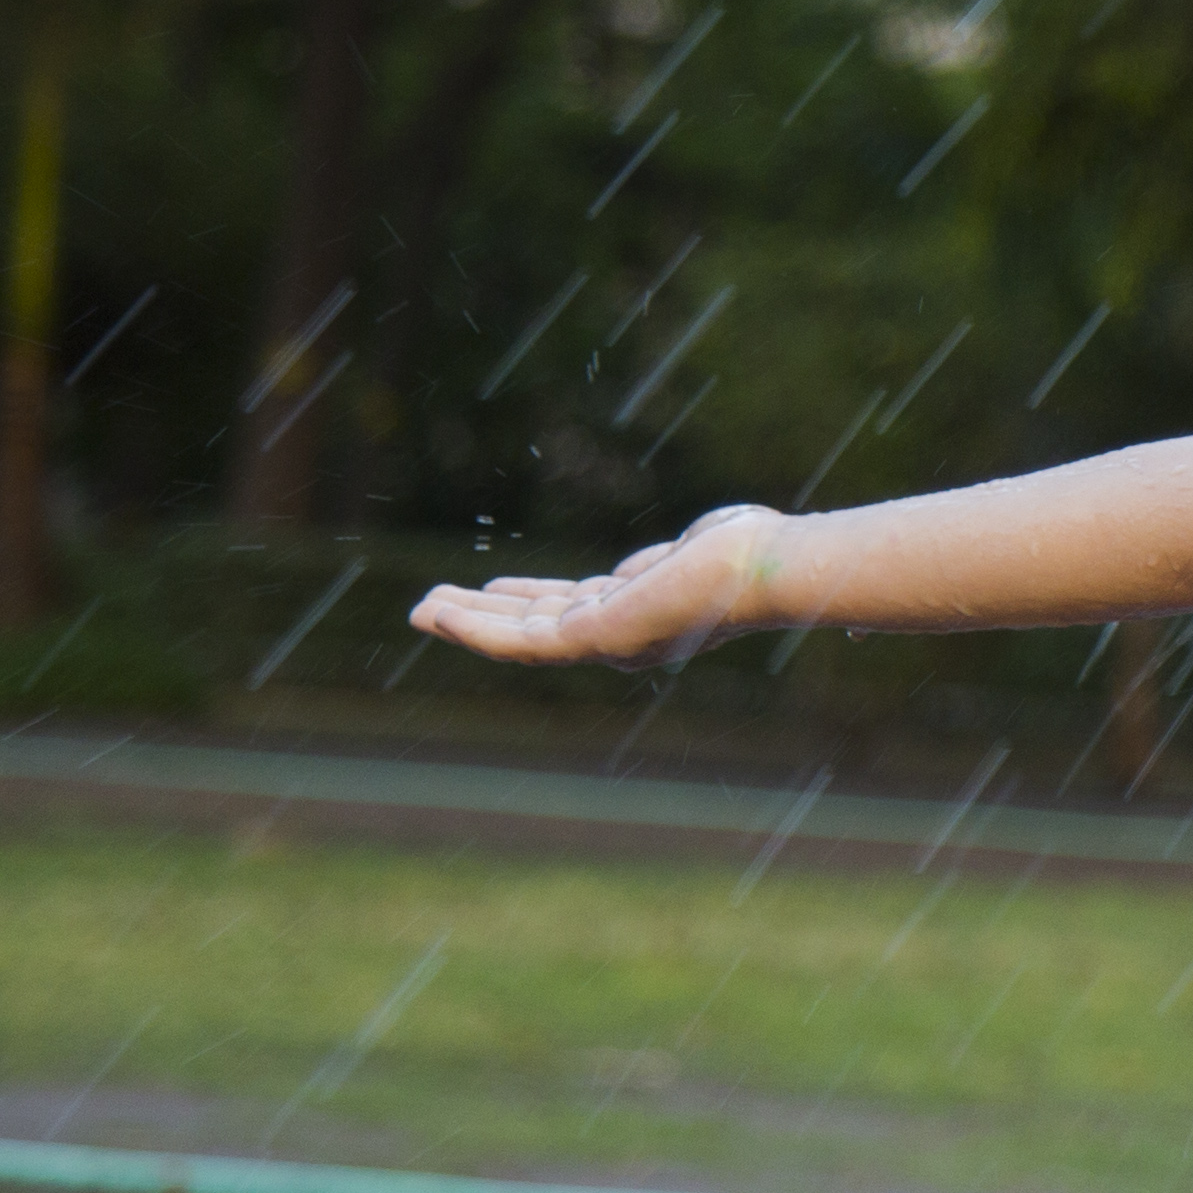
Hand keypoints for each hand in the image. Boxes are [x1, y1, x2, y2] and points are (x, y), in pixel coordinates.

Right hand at [410, 506, 792, 665]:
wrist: (771, 569)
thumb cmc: (757, 553)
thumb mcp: (708, 550)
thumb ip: (686, 558)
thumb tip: (699, 551)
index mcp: (641, 616)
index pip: (571, 611)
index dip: (528, 600)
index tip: (494, 586)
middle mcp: (620, 637)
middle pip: (537, 626)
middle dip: (485, 615)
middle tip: (436, 606)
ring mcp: (605, 642)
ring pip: (517, 637)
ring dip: (466, 623)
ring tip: (421, 611)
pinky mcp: (594, 638)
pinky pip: (518, 640)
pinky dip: (472, 629)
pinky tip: (436, 616)